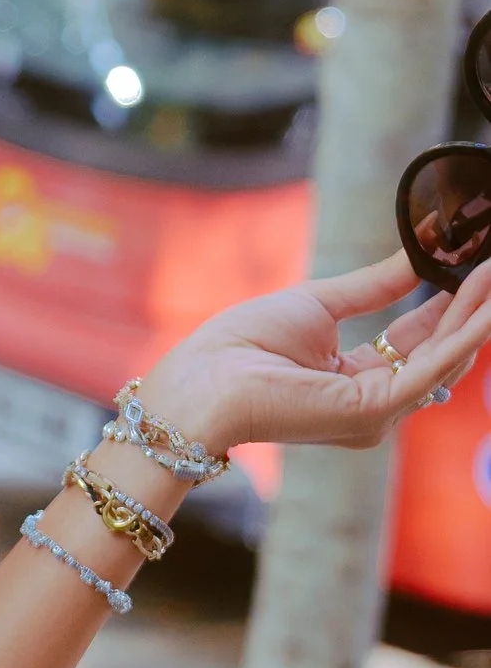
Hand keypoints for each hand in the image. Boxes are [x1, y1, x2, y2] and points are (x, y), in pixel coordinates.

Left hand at [143, 250, 490, 459]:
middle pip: (438, 353)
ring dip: (475, 315)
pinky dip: (462, 333)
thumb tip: (420, 253)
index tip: (476, 272)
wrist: (204, 379)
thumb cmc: (243, 347)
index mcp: (354, 383)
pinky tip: (481, 302)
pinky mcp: (373, 411)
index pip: (416, 344)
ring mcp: (376, 414)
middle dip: (472, 309)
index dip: (450, 308)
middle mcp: (372, 406)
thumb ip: (376, 285)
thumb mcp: (322, 303)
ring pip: (444, 359)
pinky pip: (431, 367)